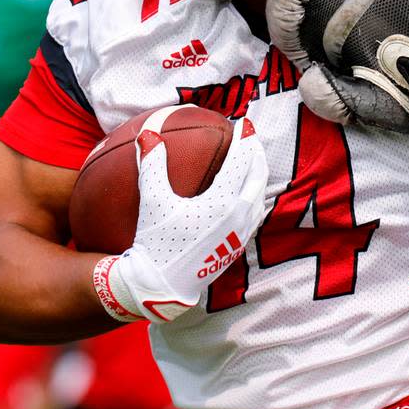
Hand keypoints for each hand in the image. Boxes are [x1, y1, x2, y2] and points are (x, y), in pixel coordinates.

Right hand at [94, 114, 268, 322]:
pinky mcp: (238, 246)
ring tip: (253, 161)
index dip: (244, 138)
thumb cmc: (156, 242)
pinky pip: (255, 214)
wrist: (161, 285)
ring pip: (260, 196)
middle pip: (258, 176)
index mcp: (222, 202)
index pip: (241, 161)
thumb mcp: (152, 201)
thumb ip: (152, 165)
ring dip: (259, 175)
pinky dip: (255, 196)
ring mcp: (241, 232)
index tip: (244, 123)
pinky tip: (246, 194)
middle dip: (257, 153)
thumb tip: (147, 134)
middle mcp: (238, 215)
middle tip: (251, 136)